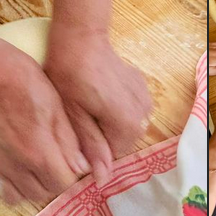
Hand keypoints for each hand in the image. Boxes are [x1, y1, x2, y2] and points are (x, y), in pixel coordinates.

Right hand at [0, 50, 89, 203]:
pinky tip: (10, 170)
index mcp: (39, 153)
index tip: (73, 160)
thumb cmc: (25, 83)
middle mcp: (15, 166)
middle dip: (54, 181)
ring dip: (30, 187)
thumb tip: (81, 167)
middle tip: (58, 161)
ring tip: (37, 168)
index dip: (73, 173)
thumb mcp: (58, 107)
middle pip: (42, 193)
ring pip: (16, 196)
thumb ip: (69, 142)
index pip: (63, 184)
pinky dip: (0, 186)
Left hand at [44, 26, 151, 184]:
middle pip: (121, 141)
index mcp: (127, 124)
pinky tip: (98, 97)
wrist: (81, 37)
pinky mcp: (142, 87)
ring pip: (126, 127)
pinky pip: (130, 111)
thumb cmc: (70, 75)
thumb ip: (91, 147)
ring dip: (108, 124)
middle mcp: (144, 114)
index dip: (91, 152)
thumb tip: (101, 178)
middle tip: (77, 119)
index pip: (112, 157)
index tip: (73, 137)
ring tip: (86, 107)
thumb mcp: (74, 116)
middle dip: (100, 138)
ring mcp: (145, 99)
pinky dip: (115, 111)